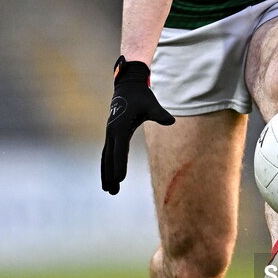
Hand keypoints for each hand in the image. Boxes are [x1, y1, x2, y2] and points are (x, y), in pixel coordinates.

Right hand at [101, 56, 174, 194]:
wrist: (128, 85)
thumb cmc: (141, 96)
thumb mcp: (151, 104)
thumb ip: (160, 114)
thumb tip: (171, 121)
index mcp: (120, 127)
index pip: (120, 150)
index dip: (119, 165)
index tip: (120, 179)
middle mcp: (112, 131)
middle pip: (109, 158)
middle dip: (110, 175)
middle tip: (113, 192)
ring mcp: (110, 133)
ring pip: (106, 157)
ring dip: (106, 173)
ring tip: (109, 190)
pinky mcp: (112, 133)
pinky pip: (107, 152)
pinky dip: (106, 164)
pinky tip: (109, 176)